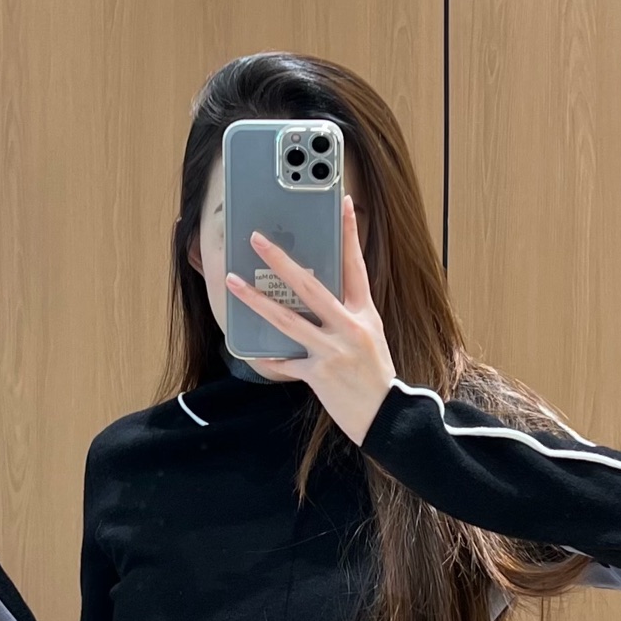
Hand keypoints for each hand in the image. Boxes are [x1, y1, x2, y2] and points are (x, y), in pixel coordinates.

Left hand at [224, 193, 395, 444]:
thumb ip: (348, 314)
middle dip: (280, 261)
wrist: (387, 417)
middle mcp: (349, 327)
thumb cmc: (376, 376)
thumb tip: (320, 296)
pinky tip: (253, 353)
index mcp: (365, 314)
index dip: (349, 233)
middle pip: (309, 286)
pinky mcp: (319, 374)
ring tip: (233, 283)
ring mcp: (332, 350)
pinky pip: (286, 363)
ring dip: (256, 300)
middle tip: (258, 240)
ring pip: (287, 320)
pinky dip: (270, 359)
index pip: (356, 266)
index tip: (343, 202)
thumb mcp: (371, 336)